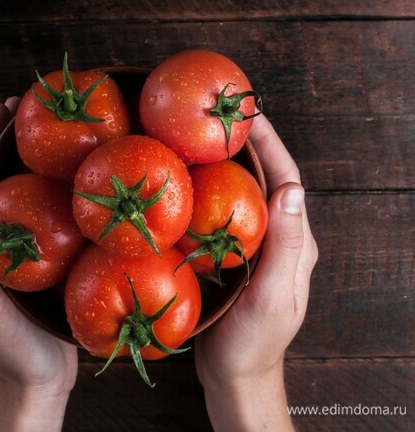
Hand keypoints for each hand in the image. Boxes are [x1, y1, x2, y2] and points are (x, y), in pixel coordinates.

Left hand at [0, 99, 76, 430]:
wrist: (41, 378)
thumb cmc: (9, 347)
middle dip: (8, 146)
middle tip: (28, 110)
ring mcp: (24, 251)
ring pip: (28, 198)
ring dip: (37, 165)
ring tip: (57, 135)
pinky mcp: (50, 262)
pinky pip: (54, 220)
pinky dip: (63, 196)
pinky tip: (82, 183)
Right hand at [194, 114, 317, 430]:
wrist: (236, 373)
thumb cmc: (253, 342)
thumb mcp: (272, 296)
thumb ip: (285, 246)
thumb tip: (291, 190)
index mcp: (295, 243)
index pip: (287, 181)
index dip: (271, 145)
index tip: (251, 114)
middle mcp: (279, 238)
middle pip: (267, 180)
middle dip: (250, 145)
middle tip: (222, 116)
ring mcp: (256, 247)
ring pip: (245, 195)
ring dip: (230, 164)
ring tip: (203, 138)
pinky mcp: (233, 256)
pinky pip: (225, 215)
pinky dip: (212, 192)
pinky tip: (191, 184)